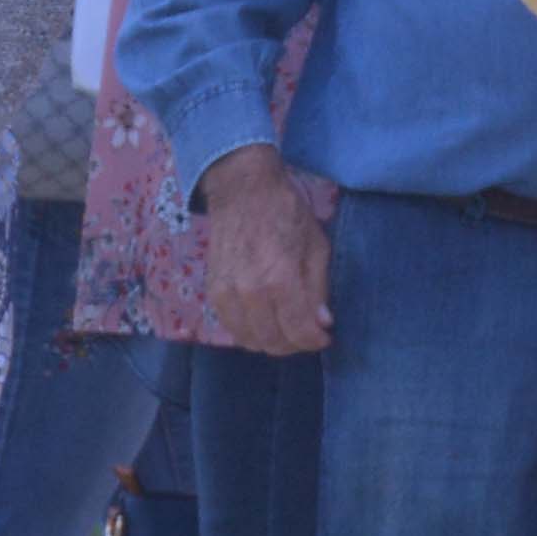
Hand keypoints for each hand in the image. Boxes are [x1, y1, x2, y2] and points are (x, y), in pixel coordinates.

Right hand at [194, 148, 329, 357]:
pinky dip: (249, 332)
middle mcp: (250, 292)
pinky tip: (263, 321)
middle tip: (306, 332)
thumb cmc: (286, 213)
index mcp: (280, 280)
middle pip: (273, 342)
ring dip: (271, 342)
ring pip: (249, 340)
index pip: (298, 331)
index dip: (315, 341)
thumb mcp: (317, 246)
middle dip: (295, 344)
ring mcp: (227, 293)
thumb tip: (322, 323)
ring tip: (286, 329)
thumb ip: (318, 288)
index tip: (324, 336)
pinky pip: (231, 327)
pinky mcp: (212, 290)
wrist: (242, 191)